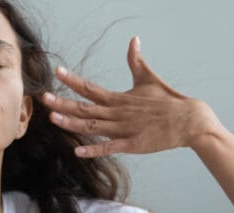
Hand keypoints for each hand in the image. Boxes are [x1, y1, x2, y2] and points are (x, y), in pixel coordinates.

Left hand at [41, 37, 226, 157]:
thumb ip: (136, 61)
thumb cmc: (168, 100)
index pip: (91, 87)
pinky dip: (94, 149)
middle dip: (63, 102)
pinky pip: (110, 147)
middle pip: (85, 107)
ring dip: (72, 123)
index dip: (73, 80)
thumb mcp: (149, 78)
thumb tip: (134, 40)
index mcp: (119, 97)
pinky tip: (78, 151)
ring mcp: (125, 129)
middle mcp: (118, 112)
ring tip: (53, 119)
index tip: (58, 72)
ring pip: (93, 126)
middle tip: (44, 98)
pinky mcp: (133, 144)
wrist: (189, 120)